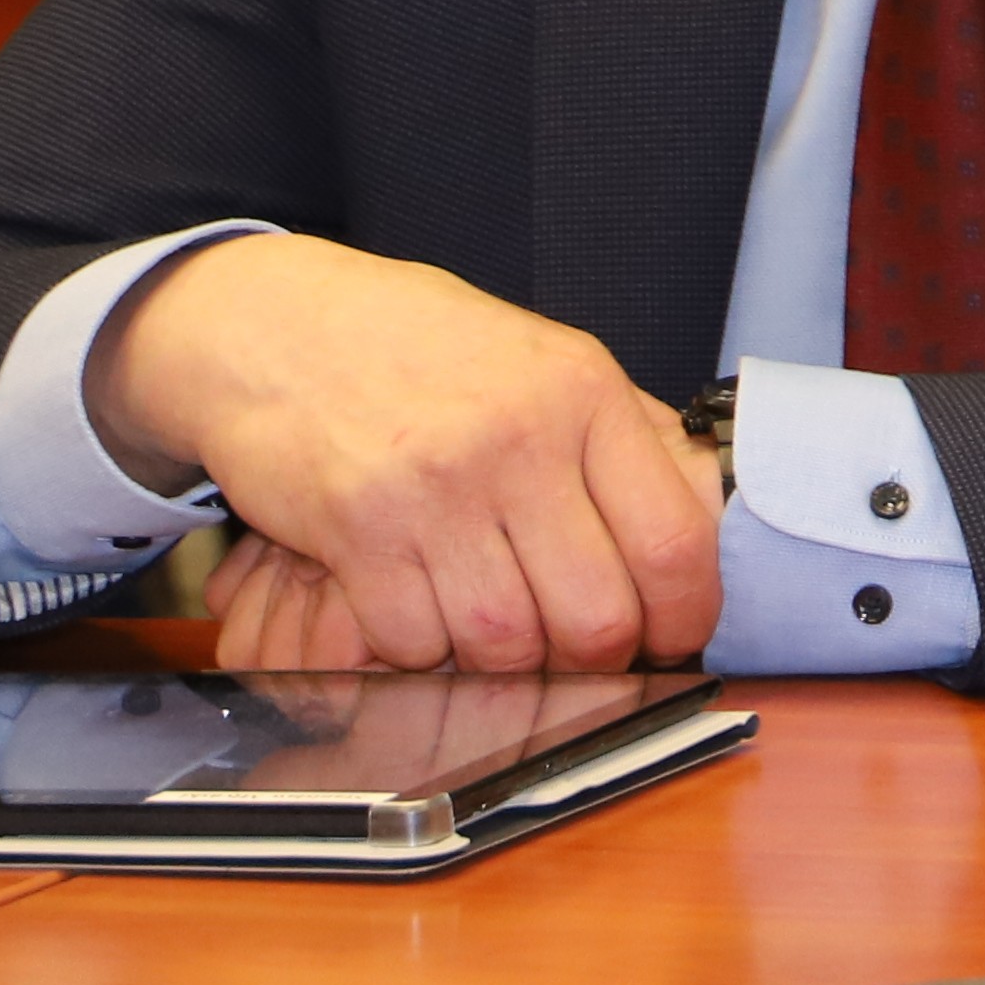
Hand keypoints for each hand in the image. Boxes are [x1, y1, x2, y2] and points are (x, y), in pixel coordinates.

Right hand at [89, 235, 721, 672]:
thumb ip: (626, 434)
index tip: (672, 637)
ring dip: (502, 661)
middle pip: (596, 618)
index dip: (685, 618)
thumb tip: (707, 511)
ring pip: (507, 647)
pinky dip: (419, 652)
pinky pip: (414, 646)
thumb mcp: (543, 359)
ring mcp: (436, 487)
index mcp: (584, 393)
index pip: (676, 543)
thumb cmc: (420, 347)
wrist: (277, 323)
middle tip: (574, 647)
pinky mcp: (357, 530)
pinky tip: (417, 607)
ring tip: (489, 618)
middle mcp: (519, 438)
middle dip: (593, 657)